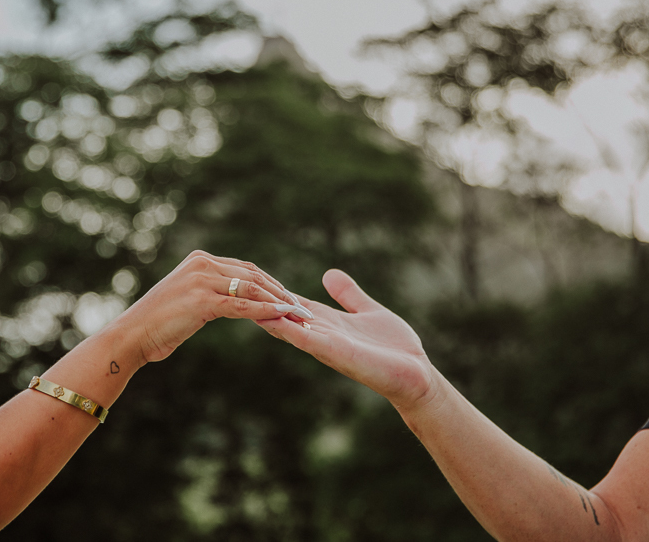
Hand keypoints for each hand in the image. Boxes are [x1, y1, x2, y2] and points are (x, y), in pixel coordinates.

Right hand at [117, 250, 310, 363]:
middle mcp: (202, 264)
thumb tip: (232, 298)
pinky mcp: (202, 300)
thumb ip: (209, 291)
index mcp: (200, 260)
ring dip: (279, 301)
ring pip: (251, 288)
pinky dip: (265, 310)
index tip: (288, 298)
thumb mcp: (187, 299)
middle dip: (280, 291)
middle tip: (301, 307)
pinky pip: (242, 305)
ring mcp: (202, 280)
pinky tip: (281, 316)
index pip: (245, 269)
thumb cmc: (158, 324)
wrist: (132, 335)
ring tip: (298, 314)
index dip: (270, 283)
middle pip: (253, 275)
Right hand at [257, 269, 435, 410]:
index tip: (248, 277)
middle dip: (261, 303)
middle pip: (283, 315)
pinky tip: (272, 320)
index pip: (292, 303)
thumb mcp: (368, 311)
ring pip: (289, 328)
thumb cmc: (395, 348)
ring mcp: (326, 345)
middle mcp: (320, 334)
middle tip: (232, 287)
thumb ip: (348, 295)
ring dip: (268, 316)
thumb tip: (329, 274)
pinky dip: (289, 330)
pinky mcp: (336, 353)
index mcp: (326, 322)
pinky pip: (307, 340)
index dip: (272, 291)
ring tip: (242, 301)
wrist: (416, 375)